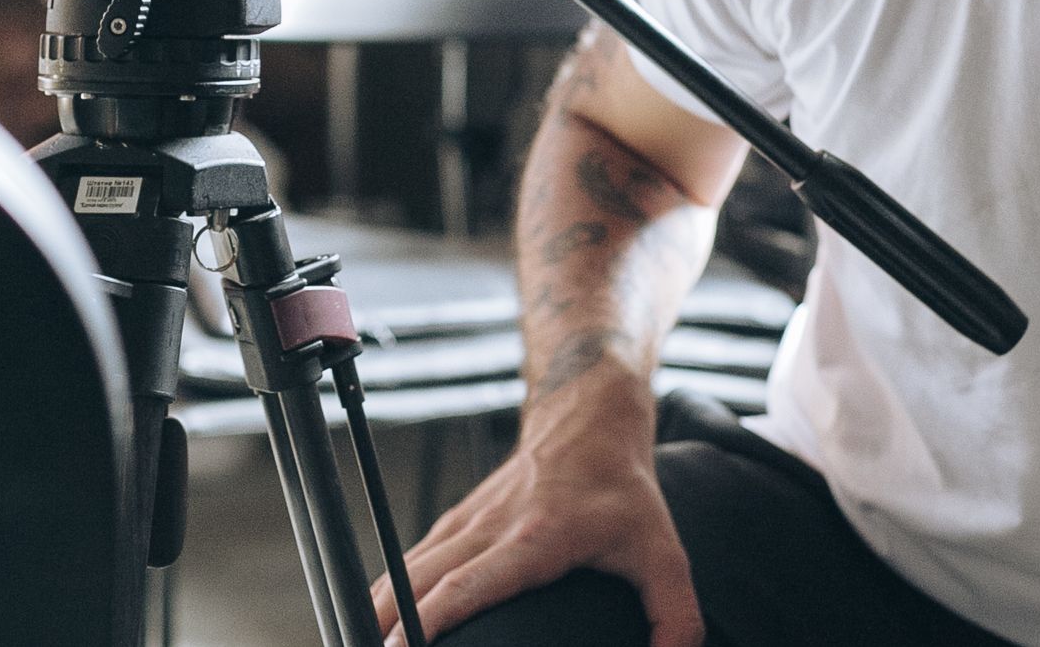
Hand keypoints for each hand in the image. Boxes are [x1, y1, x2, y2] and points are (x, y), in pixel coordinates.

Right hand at [370, 386, 699, 645]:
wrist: (590, 416)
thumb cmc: (623, 488)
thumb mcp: (663, 552)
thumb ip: (676, 615)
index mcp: (535, 539)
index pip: (467, 584)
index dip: (429, 620)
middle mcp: (491, 527)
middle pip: (416, 581)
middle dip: (384, 627)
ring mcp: (468, 519)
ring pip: (402, 568)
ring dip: (377, 610)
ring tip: (363, 646)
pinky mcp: (458, 518)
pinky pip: (409, 558)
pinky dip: (387, 590)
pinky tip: (377, 622)